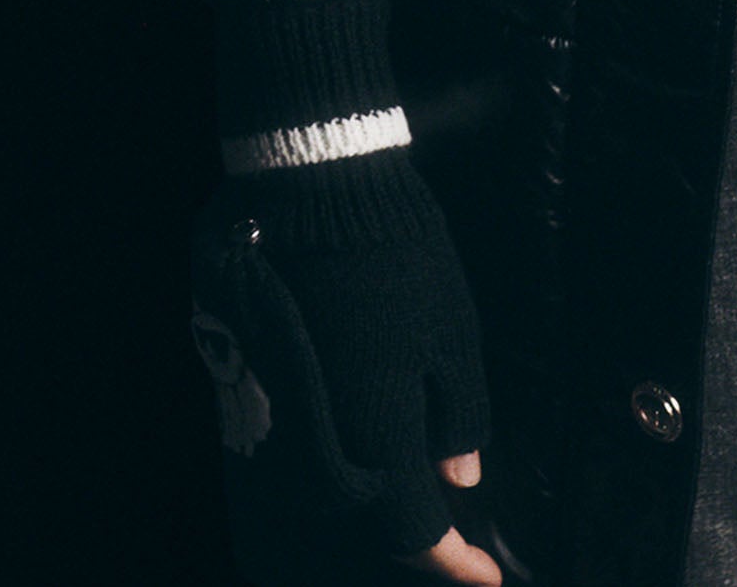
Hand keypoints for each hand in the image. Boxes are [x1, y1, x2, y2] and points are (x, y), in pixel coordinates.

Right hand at [189, 159, 495, 579]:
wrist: (315, 188)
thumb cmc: (401, 255)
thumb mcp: (455, 335)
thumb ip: (462, 417)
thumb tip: (462, 479)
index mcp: (377, 437)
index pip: (414, 533)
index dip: (453, 564)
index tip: (487, 579)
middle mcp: (320, 447)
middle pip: (366, 529)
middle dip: (412, 545)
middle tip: (451, 550)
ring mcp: (278, 421)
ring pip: (325, 504)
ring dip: (370, 517)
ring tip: (410, 510)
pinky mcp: (249, 391)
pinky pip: (292, 464)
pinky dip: (331, 479)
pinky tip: (359, 468)